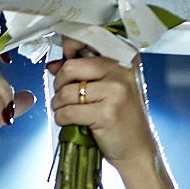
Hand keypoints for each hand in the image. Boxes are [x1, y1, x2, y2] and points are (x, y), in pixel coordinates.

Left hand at [48, 41, 158, 173]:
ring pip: (66, 92)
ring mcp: (115, 92)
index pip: (86, 40)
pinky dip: (61, 118)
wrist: (136, 148)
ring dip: (58, 104)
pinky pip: (68, 111)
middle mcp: (121, 70)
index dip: (68, 51)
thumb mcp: (107, 87)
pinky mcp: (106, 113)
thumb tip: (53, 65)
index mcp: (122, 58)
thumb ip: (83, 72)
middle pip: (70, 68)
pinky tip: (69, 122)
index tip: (64, 67)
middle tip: (63, 96)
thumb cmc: (121, 117)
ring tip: (67, 111)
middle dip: (59, 84)